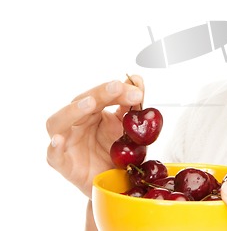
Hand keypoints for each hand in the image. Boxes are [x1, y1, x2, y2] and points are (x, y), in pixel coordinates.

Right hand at [46, 75, 143, 197]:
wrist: (116, 183)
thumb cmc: (118, 153)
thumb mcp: (130, 128)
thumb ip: (133, 105)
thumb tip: (137, 80)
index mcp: (93, 112)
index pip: (101, 94)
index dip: (117, 90)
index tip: (136, 91)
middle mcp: (77, 124)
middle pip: (80, 102)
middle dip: (100, 93)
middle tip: (117, 88)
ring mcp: (67, 142)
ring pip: (57, 122)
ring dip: (72, 110)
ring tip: (89, 104)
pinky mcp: (63, 163)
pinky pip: (53, 155)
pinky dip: (54, 146)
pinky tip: (59, 139)